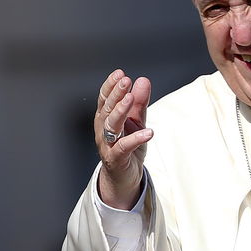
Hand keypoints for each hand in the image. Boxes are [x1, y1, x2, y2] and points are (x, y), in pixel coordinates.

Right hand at [95, 69, 152, 209]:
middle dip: (116, 94)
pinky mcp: (115, 158)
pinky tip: (148, 132)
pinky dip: (135, 139)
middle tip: (126, 80)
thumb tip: (143, 80)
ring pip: (111, 125)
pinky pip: (124, 147)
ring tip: (131, 99)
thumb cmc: (128, 147)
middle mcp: (102, 130)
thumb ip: (139, 102)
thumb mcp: (136, 121)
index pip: (104, 98)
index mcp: (105, 118)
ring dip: (121, 111)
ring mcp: (107, 144)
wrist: (125, 176)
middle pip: (107, 109)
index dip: (111, 85)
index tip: (120, 73)